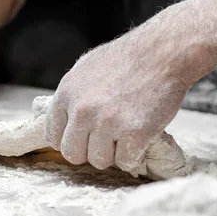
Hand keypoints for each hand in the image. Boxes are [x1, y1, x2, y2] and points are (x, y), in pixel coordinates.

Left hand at [44, 30, 190, 171]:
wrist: (163, 53)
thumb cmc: (128, 57)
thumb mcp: (87, 67)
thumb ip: (73, 94)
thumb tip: (64, 117)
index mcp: (67, 93)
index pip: (53, 136)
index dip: (71, 139)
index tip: (84, 137)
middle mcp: (83, 110)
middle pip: (73, 154)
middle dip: (89, 150)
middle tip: (107, 138)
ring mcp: (107, 124)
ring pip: (99, 161)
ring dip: (113, 153)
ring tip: (126, 132)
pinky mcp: (133, 134)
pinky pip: (125, 162)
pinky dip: (134, 154)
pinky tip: (140, 135)